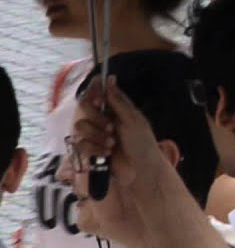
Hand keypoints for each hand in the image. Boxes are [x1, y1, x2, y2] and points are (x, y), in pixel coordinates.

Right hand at [71, 76, 166, 191]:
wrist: (140, 170)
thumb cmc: (142, 143)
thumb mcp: (133, 119)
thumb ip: (118, 100)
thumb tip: (110, 77)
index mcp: (112, 108)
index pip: (95, 93)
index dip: (93, 91)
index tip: (100, 97)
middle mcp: (99, 118)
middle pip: (82, 107)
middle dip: (96, 117)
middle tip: (111, 127)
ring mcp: (91, 134)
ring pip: (78, 126)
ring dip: (96, 135)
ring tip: (112, 143)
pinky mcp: (86, 150)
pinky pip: (79, 144)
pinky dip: (94, 148)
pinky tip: (106, 153)